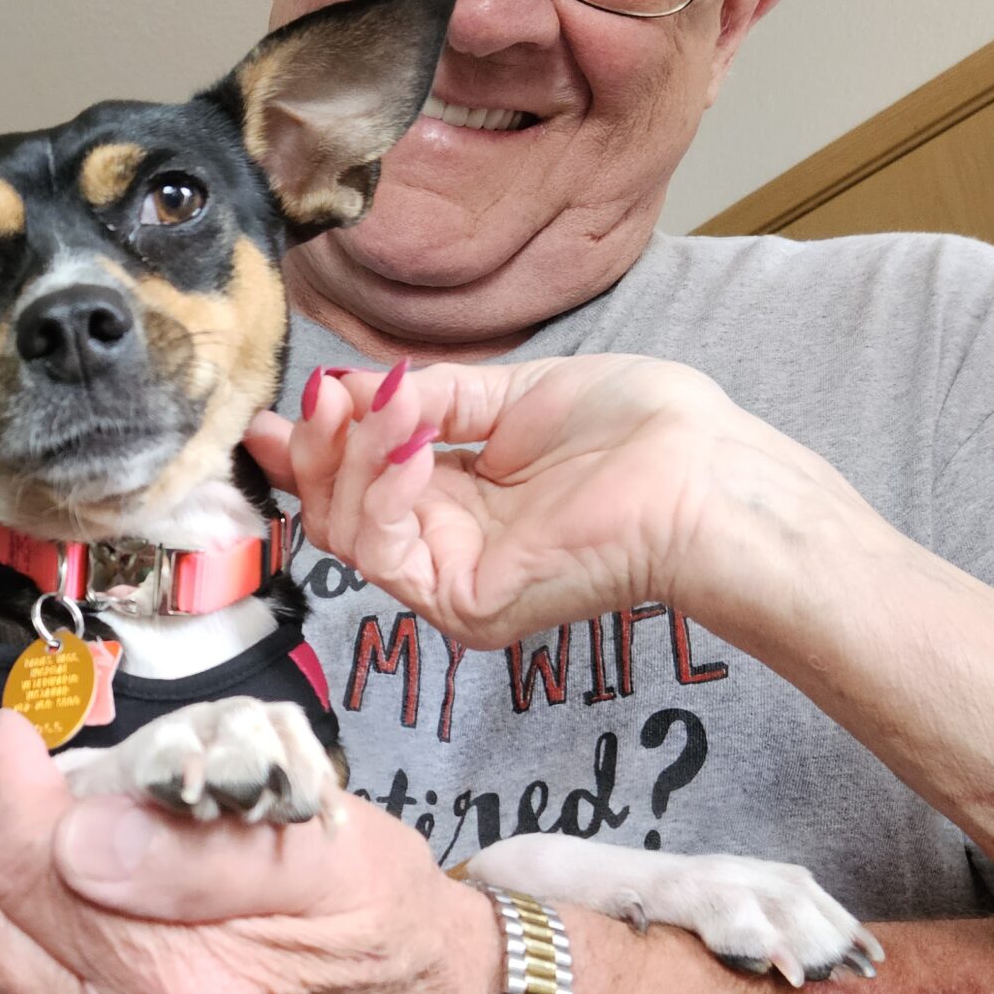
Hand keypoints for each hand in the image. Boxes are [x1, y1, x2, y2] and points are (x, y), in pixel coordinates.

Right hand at [246, 353, 864, 652]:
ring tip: (388, 407)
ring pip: (347, 531)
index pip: (357, 483)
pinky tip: (413, 440)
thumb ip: (427, 396)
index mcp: (458, 500)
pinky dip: (384, 484)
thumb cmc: (638, 432)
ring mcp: (451, 583)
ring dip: (352, 457)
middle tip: (327, 398)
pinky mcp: (463, 604)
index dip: (315, 446)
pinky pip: (385, 549)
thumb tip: (344, 388)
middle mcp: (445, 549)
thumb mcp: (512, 392)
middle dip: (320, 448)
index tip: (292, 403)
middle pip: (336, 511)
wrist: (702, 477)